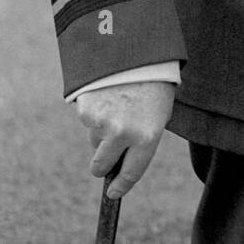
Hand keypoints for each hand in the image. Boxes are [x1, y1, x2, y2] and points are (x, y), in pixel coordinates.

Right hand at [76, 81, 175, 197]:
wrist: (136, 49)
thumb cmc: (153, 83)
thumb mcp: (158, 113)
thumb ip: (142, 139)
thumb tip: (121, 161)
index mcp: (148, 137)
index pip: (131, 173)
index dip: (121, 186)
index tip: (113, 193)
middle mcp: (123, 134)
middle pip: (101, 165)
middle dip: (102, 165)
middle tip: (106, 157)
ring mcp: (101, 122)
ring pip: (93, 139)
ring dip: (101, 129)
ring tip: (117, 104)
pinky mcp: (85, 109)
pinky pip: (87, 119)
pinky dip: (94, 111)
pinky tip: (107, 94)